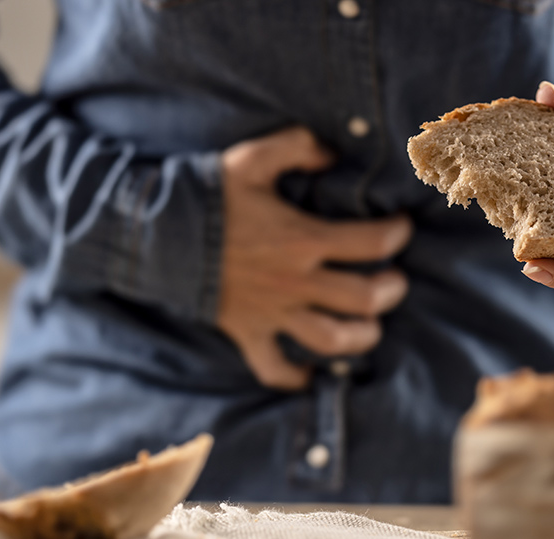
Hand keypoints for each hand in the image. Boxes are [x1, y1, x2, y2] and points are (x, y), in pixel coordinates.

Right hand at [217, 127, 411, 389]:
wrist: (152, 234)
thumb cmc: (206, 194)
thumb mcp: (252, 158)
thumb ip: (297, 147)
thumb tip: (333, 153)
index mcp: (302, 239)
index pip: (372, 243)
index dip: (397, 234)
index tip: (401, 228)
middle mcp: (294, 281)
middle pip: (364, 299)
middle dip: (390, 290)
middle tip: (393, 280)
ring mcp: (272, 312)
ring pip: (332, 340)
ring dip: (361, 337)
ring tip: (370, 325)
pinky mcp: (248, 332)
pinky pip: (274, 369)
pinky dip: (294, 377)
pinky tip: (311, 373)